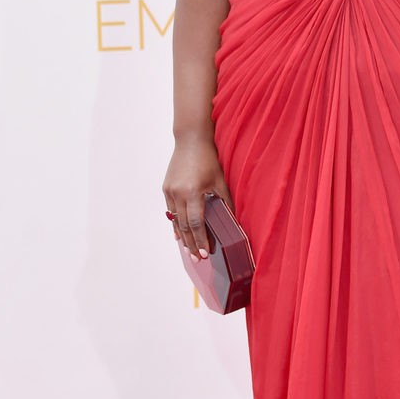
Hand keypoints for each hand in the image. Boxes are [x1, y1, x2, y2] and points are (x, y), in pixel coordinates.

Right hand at [162, 136, 233, 260]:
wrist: (190, 139)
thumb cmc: (208, 158)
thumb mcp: (220, 180)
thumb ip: (225, 201)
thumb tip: (233, 220)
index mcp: (193, 192)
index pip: (197, 223)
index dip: (200, 240)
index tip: (205, 253)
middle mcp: (178, 194)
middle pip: (184, 226)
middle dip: (191, 244)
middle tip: (197, 258)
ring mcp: (170, 191)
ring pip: (176, 221)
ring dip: (183, 237)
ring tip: (189, 250)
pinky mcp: (166, 188)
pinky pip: (171, 211)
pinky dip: (176, 223)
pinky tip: (179, 234)